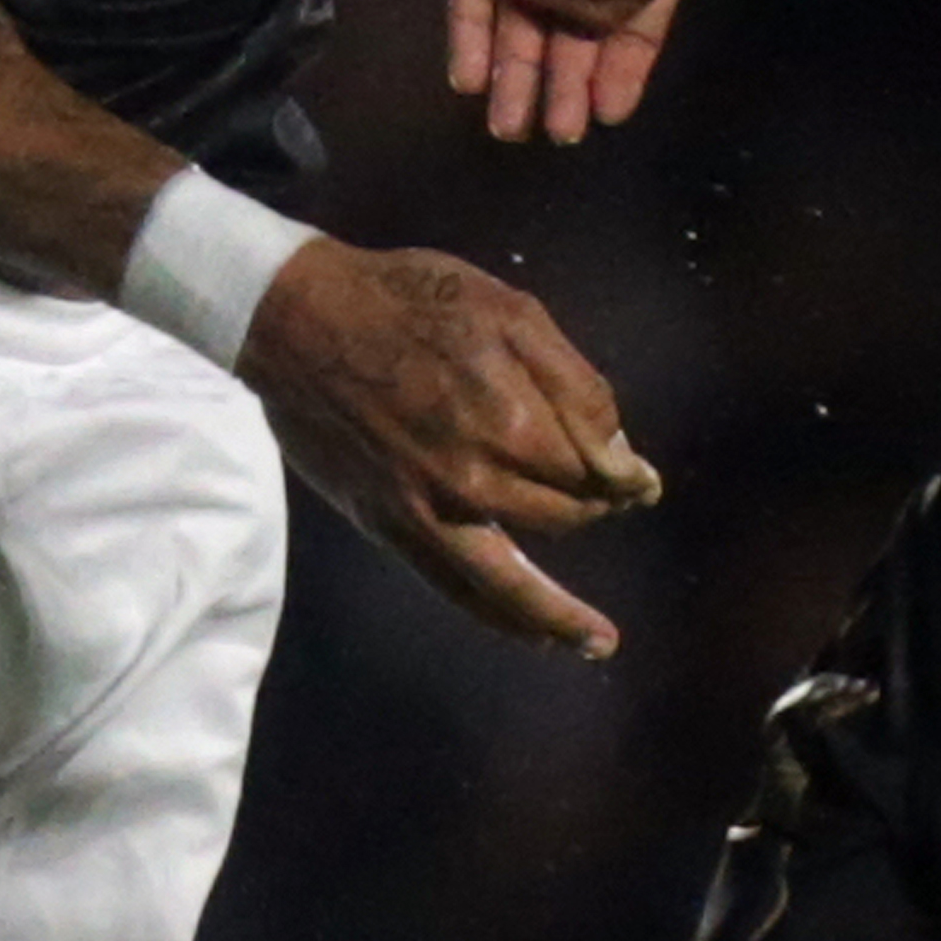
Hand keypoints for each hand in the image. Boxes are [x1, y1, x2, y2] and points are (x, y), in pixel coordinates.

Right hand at [241, 237, 658, 655]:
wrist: (299, 318)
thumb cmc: (408, 300)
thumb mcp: (508, 312)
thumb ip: (576, 388)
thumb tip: (625, 462)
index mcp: (511, 422)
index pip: (594, 474)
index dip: (624, 476)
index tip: (641, 481)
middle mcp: (474, 481)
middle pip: (563, 518)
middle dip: (595, 509)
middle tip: (613, 501)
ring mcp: (428, 512)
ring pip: (514, 582)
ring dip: (561, 614)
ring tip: (598, 640)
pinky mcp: (389, 526)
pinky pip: (456, 590)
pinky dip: (500, 618)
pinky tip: (534, 636)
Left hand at [449, 0, 709, 145]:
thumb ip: (610, 10)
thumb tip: (554, 14)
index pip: (632, 27)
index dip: (619, 72)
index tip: (604, 118)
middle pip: (569, 28)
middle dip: (562, 83)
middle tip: (549, 134)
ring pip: (519, 12)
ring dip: (513, 68)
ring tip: (505, 126)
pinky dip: (470, 27)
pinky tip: (468, 77)